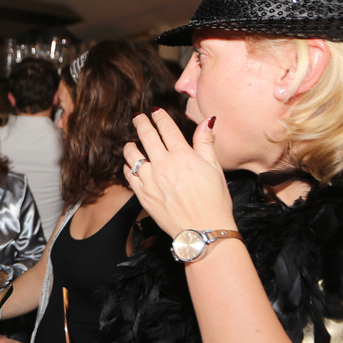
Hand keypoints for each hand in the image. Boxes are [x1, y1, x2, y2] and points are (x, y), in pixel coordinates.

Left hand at [123, 108, 234, 237]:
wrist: (203, 231)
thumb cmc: (214, 201)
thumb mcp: (214, 169)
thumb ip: (206, 143)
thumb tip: (207, 121)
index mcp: (183, 156)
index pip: (167, 129)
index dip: (160, 117)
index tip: (156, 111)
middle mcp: (164, 165)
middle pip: (147, 137)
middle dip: (141, 123)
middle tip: (138, 117)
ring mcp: (150, 180)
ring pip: (133, 155)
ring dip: (131, 146)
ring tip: (131, 143)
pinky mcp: (143, 195)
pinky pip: (129, 175)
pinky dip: (128, 167)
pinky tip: (130, 165)